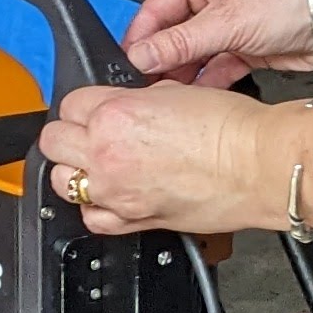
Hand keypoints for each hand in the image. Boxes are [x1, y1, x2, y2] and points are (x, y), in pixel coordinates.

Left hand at [37, 80, 272, 238]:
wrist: (259, 166)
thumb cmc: (231, 130)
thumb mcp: (174, 92)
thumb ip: (135, 100)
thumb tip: (124, 106)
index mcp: (115, 114)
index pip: (69, 103)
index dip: (85, 106)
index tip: (96, 111)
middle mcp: (107, 153)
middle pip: (53, 142)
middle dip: (70, 135)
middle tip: (91, 136)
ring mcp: (116, 191)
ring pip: (62, 181)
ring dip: (76, 172)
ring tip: (100, 166)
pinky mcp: (133, 220)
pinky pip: (91, 218)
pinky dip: (96, 207)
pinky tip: (111, 196)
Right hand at [124, 0, 312, 83]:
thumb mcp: (225, 23)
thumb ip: (179, 43)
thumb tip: (141, 55)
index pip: (155, 8)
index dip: (141, 39)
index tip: (128, 66)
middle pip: (173, 31)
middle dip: (162, 59)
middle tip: (148, 86)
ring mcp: (232, 19)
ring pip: (195, 51)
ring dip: (185, 72)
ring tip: (170, 94)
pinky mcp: (248, 43)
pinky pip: (218, 63)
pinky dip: (209, 78)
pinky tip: (197, 95)